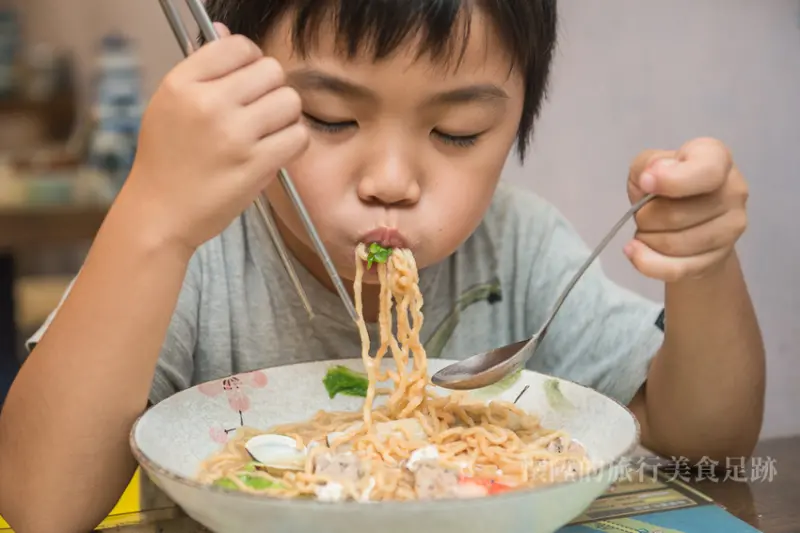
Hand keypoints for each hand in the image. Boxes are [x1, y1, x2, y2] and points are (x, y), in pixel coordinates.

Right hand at [123, 24, 307, 251]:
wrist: (160, 214)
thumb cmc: (167, 161)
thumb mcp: (169, 105)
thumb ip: (202, 70)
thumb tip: (227, 32)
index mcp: (182, 83)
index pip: (238, 46)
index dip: (251, 62)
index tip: (248, 81)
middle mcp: (208, 103)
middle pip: (272, 71)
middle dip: (272, 90)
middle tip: (260, 112)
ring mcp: (233, 135)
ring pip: (290, 102)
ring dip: (286, 117)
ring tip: (266, 132)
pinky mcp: (255, 165)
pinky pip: (298, 136)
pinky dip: (293, 143)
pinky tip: (274, 150)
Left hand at [625, 137, 747, 281]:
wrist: (686, 221)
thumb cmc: (665, 187)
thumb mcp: (648, 166)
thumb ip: (647, 165)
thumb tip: (650, 178)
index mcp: (717, 158)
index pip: (706, 171)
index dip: (671, 181)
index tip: (645, 183)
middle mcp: (734, 190)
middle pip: (677, 214)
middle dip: (646, 217)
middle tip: (643, 214)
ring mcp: (732, 228)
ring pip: (675, 244)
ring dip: (647, 239)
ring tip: (646, 230)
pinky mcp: (719, 258)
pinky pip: (677, 268)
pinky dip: (648, 263)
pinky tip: (636, 252)